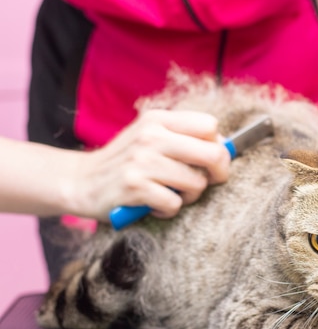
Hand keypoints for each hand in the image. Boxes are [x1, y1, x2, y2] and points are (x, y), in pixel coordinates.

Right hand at [69, 110, 229, 220]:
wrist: (81, 181)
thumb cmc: (126, 162)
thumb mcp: (150, 137)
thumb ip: (183, 138)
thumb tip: (225, 146)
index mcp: (158, 119)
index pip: (210, 125)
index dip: (219, 146)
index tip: (210, 161)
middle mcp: (152, 136)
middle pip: (213, 153)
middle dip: (218, 173)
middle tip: (208, 182)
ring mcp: (142, 161)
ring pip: (197, 183)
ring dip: (189, 195)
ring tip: (170, 193)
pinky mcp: (135, 187)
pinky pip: (175, 203)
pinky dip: (169, 210)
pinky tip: (154, 205)